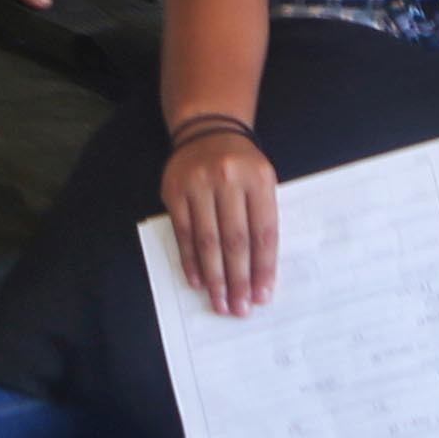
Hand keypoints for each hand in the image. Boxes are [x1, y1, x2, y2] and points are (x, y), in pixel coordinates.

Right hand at [163, 127, 279, 314]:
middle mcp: (228, 180)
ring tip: (220, 303)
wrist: (208, 129)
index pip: (263, 232)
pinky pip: (184, 233)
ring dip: (214, 277)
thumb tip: (260, 273)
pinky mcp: (175, 192)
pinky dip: (191, 261)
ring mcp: (199, 185)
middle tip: (240, 308)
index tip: (263, 296)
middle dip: (238, 280)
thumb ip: (262, 218)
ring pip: (208, 241)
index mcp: (259, 178)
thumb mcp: (263, 180)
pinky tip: (198, 281)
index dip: (263, 268)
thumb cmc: (242, 164)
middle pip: (235, 241)